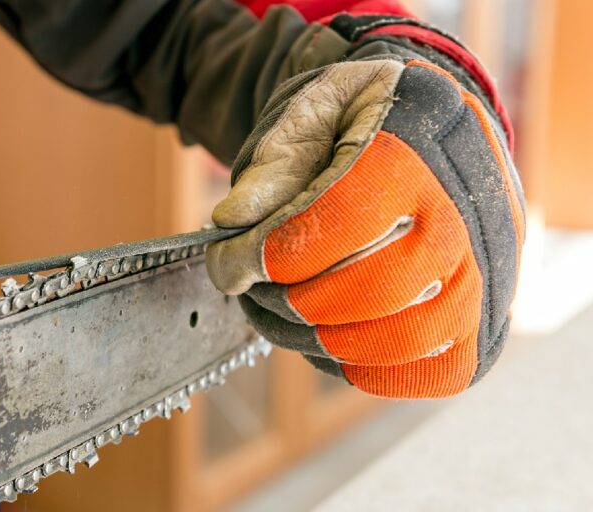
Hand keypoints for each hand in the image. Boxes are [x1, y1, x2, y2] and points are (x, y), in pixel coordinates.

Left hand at [207, 59, 523, 397]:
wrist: (433, 129)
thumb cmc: (364, 125)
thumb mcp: (311, 114)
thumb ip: (271, 166)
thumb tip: (231, 223)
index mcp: (417, 153)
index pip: (341, 221)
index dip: (269, 253)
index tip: (227, 261)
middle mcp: (464, 218)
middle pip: (374, 290)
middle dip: (292, 301)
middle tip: (255, 290)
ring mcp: (480, 277)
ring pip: (402, 340)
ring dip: (320, 341)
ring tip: (283, 314)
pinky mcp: (481, 323)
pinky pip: (432, 371)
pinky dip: (367, 367)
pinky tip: (327, 336)